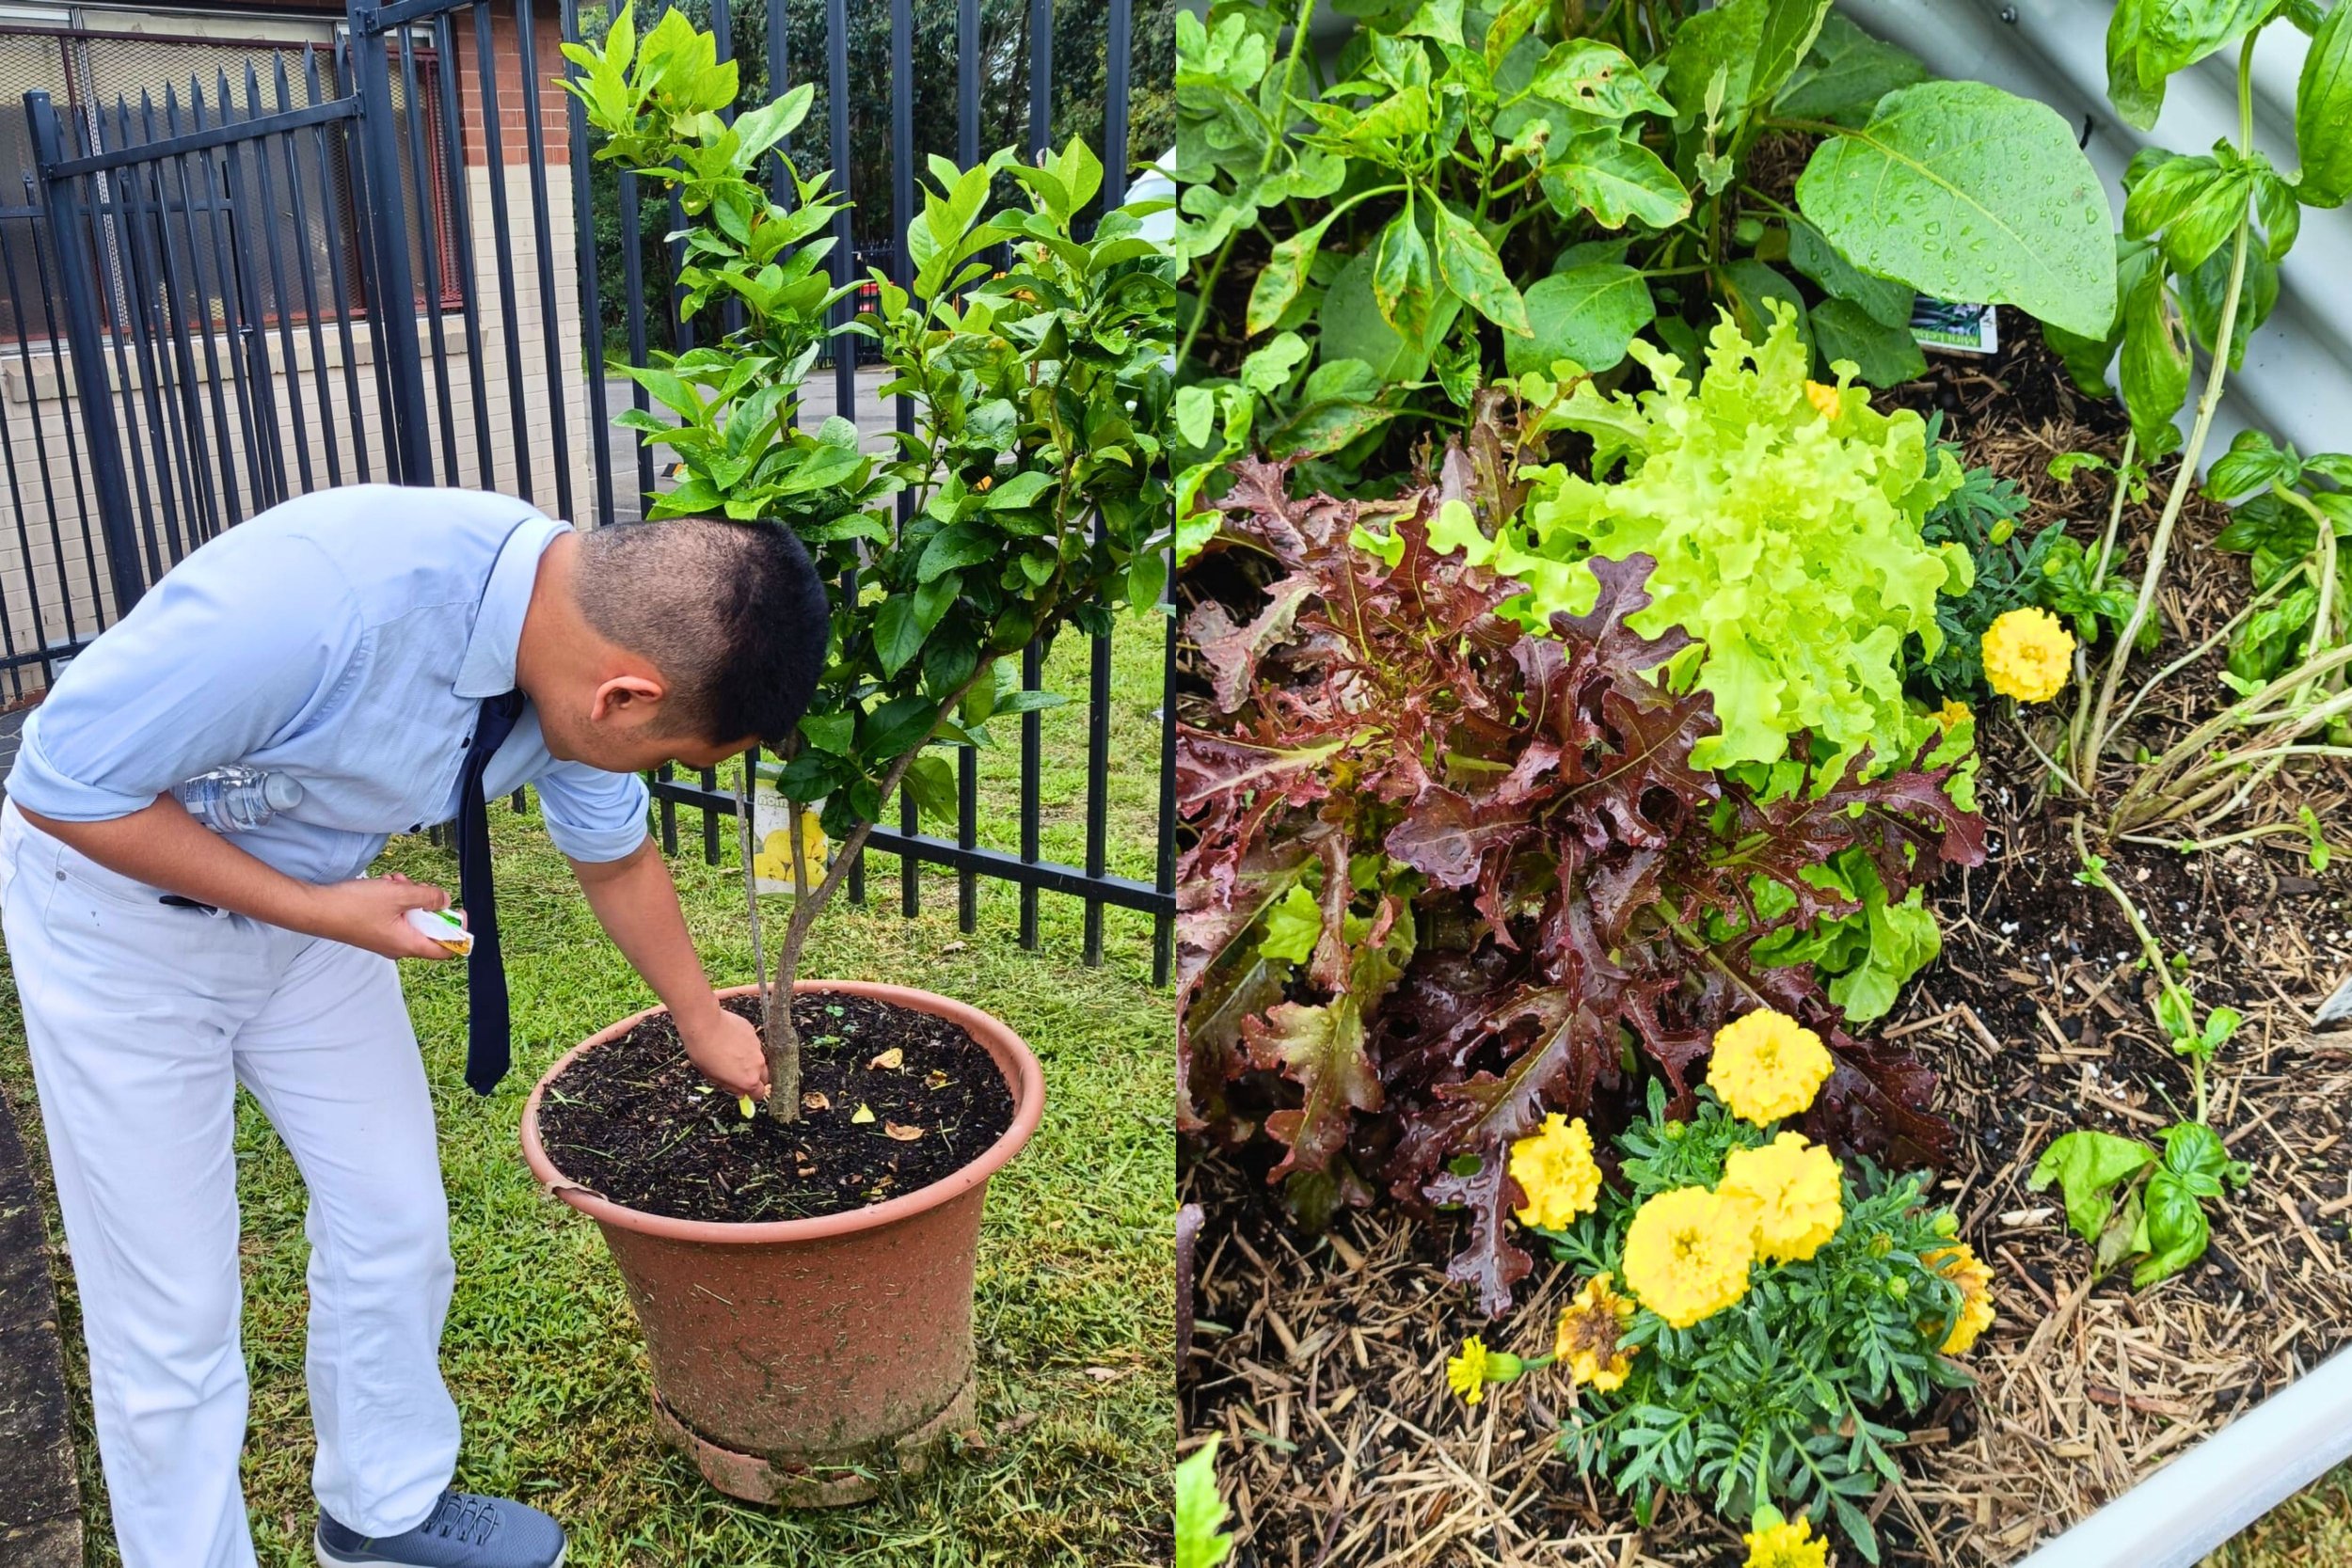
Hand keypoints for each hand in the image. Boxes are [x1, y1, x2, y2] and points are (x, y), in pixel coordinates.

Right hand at [304, 873, 458, 959]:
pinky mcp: (373, 929)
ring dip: (409, 896)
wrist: (316, 909)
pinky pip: (395, 915)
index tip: (459, 913)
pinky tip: (385, 884)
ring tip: (396, 881)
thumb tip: (445, 901)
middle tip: (417, 886)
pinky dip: (395, 899)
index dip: (458, 932)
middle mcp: (398, 946)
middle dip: (427, 903)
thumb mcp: (399, 894)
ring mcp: (384, 938)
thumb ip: (428, 897)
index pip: (445, 950)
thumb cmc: (354, 906)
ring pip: (411, 917)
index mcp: (408, 944)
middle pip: (428, 928)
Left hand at [678, 1004, 769, 1098]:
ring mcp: (757, 1048)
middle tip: (741, 1076)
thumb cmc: (704, 1052)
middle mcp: (757, 1065)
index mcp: (748, 1080)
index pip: (760, 1094)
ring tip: (732, 1057)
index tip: (748, 1094)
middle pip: (764, 1077)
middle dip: (755, 1079)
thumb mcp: (713, 1077)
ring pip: (758, 1060)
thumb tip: (739, 1091)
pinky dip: (746, 1047)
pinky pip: (753, 1045)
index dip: (753, 1095)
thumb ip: (730, 1086)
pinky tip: (731, 1043)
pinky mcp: (754, 1033)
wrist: (705, 1025)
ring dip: (750, 1062)